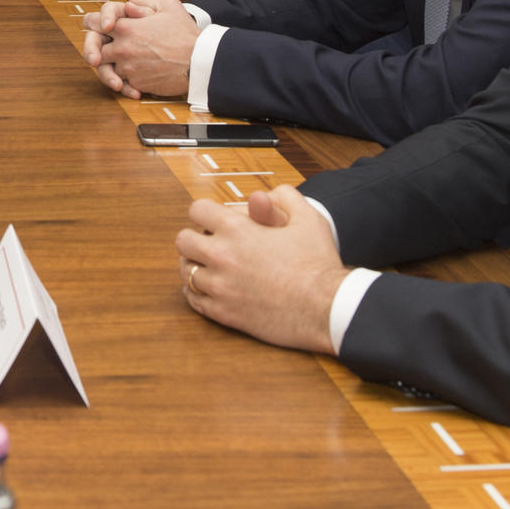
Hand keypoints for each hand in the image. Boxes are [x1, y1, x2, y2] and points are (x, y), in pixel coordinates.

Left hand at [83, 0, 198, 98]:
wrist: (199, 62)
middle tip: (100, 52)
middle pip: (94, 49)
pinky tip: (134, 79)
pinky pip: (121, 83)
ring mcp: (127, 67)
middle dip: (95, 49)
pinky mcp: (135, 83)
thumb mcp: (169, 6)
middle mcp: (121, 47)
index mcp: (125, 27)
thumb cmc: (186, 34)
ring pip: (106, 68)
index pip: (92, 22)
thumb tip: (129, 1)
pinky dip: (124, 83)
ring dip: (111, 67)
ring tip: (124, 65)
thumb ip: (145, 0)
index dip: (93, 23)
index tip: (100, 27)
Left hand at [175, 187, 346, 354]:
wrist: (326, 307)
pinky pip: (193, 300)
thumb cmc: (318, 264)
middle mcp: (221, 256)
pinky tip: (211, 289)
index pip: (197, 210)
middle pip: (183, 241)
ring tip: (212, 267)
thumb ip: (284, 197)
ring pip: (186, 272)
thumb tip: (264, 195)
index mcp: (237, 229)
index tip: (214, 220)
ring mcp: (220, 287)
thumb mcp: (308, 218)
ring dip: (196, 266)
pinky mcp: (224, 313)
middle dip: (195, 238)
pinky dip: (197, 293)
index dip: (206, 212)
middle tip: (210, 244)